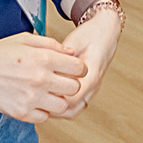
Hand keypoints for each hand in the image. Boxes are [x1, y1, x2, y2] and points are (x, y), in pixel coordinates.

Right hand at [0, 31, 84, 123]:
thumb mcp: (25, 39)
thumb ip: (51, 44)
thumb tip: (70, 53)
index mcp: (44, 58)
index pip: (79, 69)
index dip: (77, 69)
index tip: (71, 70)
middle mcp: (40, 79)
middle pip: (74, 88)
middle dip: (69, 84)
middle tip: (59, 82)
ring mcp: (31, 98)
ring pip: (62, 105)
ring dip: (57, 99)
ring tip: (46, 93)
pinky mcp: (21, 112)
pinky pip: (44, 117)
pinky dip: (41, 110)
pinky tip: (33, 101)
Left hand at [49, 1, 122, 118]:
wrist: (106, 31)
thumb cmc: (91, 34)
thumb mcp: (75, 41)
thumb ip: (62, 57)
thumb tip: (46, 69)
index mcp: (92, 75)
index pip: (73, 99)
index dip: (54, 101)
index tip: (40, 95)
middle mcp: (93, 85)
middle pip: (72, 110)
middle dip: (52, 110)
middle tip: (36, 102)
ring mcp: (91, 88)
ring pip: (73, 110)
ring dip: (57, 109)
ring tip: (41, 100)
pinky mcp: (88, 88)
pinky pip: (75, 104)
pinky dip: (62, 104)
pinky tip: (50, 96)